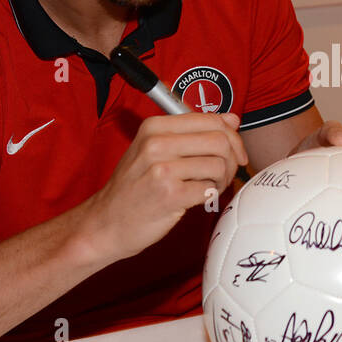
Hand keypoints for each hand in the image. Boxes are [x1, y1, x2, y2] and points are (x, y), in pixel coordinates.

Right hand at [75, 112, 247, 265]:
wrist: (106, 222)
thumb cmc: (134, 187)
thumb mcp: (155, 150)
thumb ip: (193, 132)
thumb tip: (232, 119)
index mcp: (154, 127)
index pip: (210, 119)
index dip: (231, 136)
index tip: (234, 151)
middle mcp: (156, 144)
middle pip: (219, 140)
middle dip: (232, 158)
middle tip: (225, 173)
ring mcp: (162, 170)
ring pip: (218, 165)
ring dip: (222, 179)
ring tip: (209, 186)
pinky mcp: (169, 195)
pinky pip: (210, 189)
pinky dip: (212, 195)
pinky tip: (200, 198)